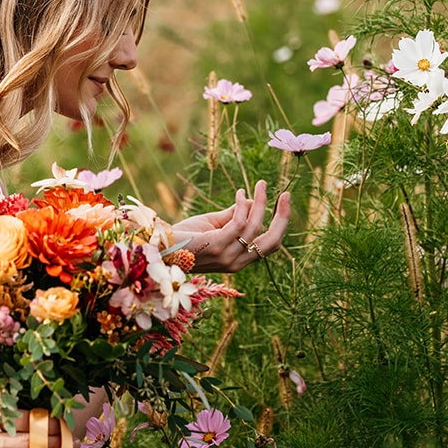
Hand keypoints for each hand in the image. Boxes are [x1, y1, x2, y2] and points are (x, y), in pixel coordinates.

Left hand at [171, 180, 289, 272]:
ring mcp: (228, 256)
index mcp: (239, 260)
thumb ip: (234, 215)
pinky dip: (243, 205)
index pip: (270, 245)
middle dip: (282, 216)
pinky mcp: (217, 245)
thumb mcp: (214, 224)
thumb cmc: (185, 236)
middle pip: (272, 241)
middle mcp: (237, 262)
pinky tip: (239, 193)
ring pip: (255, 227)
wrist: (161, 245)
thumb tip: (253, 201)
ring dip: (260, 202)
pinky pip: (239, 222)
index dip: (281, 223)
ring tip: (260, 184)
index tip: (284, 201)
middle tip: (286, 194)